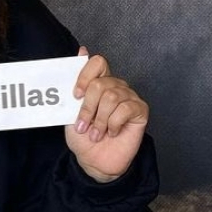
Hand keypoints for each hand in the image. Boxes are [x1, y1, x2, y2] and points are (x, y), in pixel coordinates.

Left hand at [65, 46, 148, 182]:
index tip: (75, 96)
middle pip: (101, 84)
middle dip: (88, 108)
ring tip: (96, 134)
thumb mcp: (71, 111)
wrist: (95, 161)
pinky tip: (112, 132)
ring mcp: (129, 97)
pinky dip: (113, 124)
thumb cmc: (84, 137)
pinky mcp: (140, 110)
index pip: (97, 62)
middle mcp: (115, 86)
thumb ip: (76, 85)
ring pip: (111, 97)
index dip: (85, 76)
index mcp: (99, 82)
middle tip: (84, 125)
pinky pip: (125, 109)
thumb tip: (82, 51)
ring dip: (99, 120)